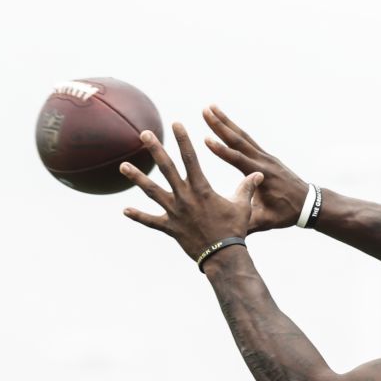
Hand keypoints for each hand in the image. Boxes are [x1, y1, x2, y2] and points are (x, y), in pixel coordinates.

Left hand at [120, 123, 262, 261]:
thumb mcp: (242, 206)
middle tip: (144, 134)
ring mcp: (175, 212)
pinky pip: (150, 221)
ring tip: (122, 165)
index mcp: (202, 188)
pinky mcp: (170, 228)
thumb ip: (246, 188)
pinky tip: (125, 210)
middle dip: (155, 149)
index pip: (190, 158)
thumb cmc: (234, 230)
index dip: (183, 140)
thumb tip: (258, 174)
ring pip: (152, 191)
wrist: (223, 255)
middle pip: (166, 168)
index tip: (176, 124)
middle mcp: (185, 197)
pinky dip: (138, 216)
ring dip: (137, 178)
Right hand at [202, 105, 308, 232]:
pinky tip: (225, 121)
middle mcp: (263, 161)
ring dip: (226, 121)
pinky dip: (235, 129)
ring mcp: (265, 156)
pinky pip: (247, 139)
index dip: (221, 151)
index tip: (205, 138)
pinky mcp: (266, 156)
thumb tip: (228, 230)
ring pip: (243, 136)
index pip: (238, 160)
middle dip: (220, 124)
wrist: (308, 203)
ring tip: (211, 107)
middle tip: (205, 109)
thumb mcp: (267, 221)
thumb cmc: (287, 213)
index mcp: (262, 176)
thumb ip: (248, 223)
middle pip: (238, 140)